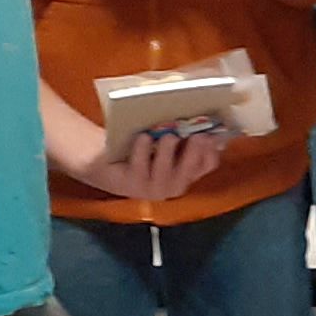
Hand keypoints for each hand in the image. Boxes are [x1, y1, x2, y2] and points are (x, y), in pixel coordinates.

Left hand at [59, 125, 232, 206]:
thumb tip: (213, 126)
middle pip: (189, 171)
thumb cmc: (139, 147)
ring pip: (165, 171)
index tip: (212, 133)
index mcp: (184, 174)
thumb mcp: (165, 141)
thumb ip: (187, 137)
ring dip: (167, 151)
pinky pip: (139, 167)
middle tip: (198, 135)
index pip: (207, 165)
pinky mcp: (130, 185)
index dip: (211, 150)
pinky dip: (142, 150)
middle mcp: (170, 186)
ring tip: (168, 135)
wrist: (103, 160)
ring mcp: (150, 189)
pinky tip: (143, 137)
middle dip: (195, 153)